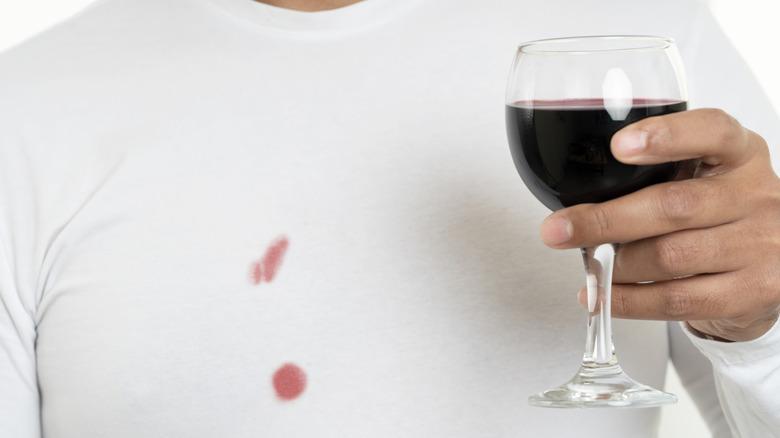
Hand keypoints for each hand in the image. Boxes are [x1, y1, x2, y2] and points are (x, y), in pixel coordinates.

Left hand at [539, 109, 779, 341]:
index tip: (619, 146)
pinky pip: (677, 299)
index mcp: (740, 154)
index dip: (666, 137)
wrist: (774, 264)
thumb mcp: (703, 176)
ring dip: (616, 265)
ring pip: (670, 256)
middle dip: (606, 220)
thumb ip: (656, 174)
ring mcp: (759, 245)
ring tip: (589, 264)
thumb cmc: (720, 211)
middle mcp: (756, 195)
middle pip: (674, 205)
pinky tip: (604, 295)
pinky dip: (630, 300)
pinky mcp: (751, 291)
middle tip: (559, 229)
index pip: (712, 131)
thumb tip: (577, 201)